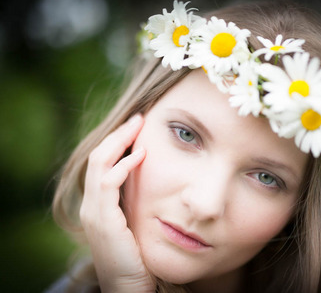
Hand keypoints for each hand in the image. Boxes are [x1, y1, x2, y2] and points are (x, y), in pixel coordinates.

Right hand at [80, 114, 154, 291]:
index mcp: (99, 204)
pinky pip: (108, 183)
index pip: (103, 163)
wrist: (130, 288)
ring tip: (138, 125)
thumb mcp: (136, 224)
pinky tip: (141, 154)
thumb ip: (138, 203)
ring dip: (119, 141)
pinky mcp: (103, 220)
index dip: (118, 142)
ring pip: (99, 164)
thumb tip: (155, 181)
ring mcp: (94, 212)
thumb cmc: (138, 258)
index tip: (137, 127)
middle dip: (118, 135)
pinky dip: (123, 165)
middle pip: (98, 157)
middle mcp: (91, 205)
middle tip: (139, 118)